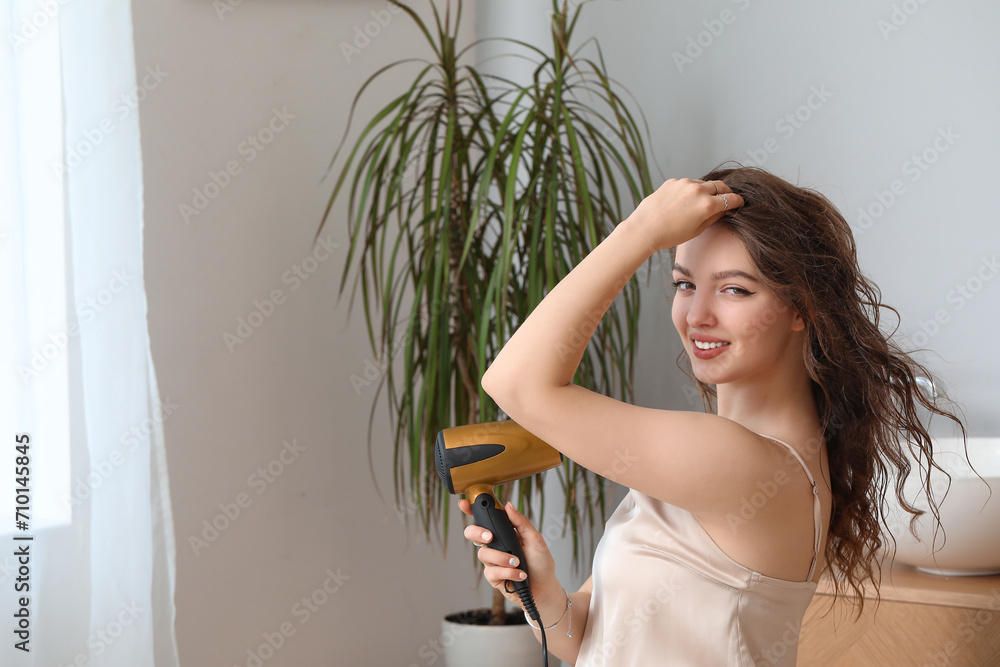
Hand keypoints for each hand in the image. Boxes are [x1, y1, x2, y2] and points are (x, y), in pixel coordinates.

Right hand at [459, 498, 558, 608]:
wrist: (545, 587)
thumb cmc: (541, 562)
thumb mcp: (535, 539)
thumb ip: (521, 523)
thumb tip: (509, 506)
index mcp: (504, 532)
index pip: (485, 519)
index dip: (470, 509)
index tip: (464, 503)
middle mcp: (495, 545)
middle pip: (473, 534)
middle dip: (477, 532)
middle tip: (490, 537)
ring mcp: (492, 561)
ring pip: (483, 554)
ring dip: (502, 558)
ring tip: (517, 562)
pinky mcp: (493, 576)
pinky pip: (491, 571)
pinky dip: (508, 572)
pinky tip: (520, 574)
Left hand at [628, 178, 743, 251]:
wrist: (644, 229)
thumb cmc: (670, 235)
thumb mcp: (697, 230)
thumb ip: (714, 217)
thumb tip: (724, 210)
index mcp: (706, 205)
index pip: (730, 198)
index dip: (737, 201)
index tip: (739, 202)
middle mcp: (697, 190)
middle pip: (720, 186)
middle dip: (726, 191)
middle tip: (726, 198)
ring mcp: (684, 183)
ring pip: (703, 183)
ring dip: (707, 190)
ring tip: (702, 201)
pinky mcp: (672, 181)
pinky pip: (687, 184)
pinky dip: (690, 190)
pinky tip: (683, 202)